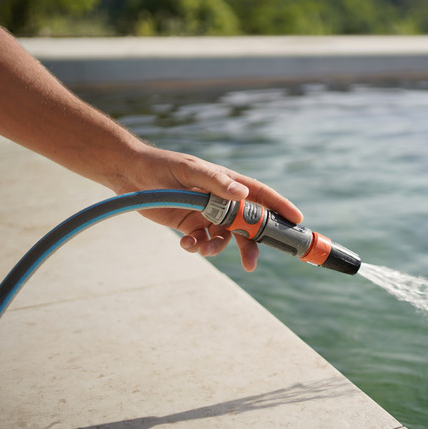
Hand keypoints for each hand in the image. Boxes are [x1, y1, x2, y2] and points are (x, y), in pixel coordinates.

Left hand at [115, 145, 302, 271]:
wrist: (130, 175)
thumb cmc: (162, 166)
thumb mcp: (190, 171)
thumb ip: (216, 182)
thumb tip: (243, 194)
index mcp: (228, 182)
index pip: (260, 195)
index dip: (280, 207)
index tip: (297, 220)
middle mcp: (222, 200)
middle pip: (247, 224)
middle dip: (251, 244)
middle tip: (250, 262)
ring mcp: (208, 214)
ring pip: (224, 239)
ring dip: (217, 248)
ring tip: (202, 249)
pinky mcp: (191, 226)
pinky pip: (203, 243)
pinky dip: (198, 247)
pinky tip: (185, 244)